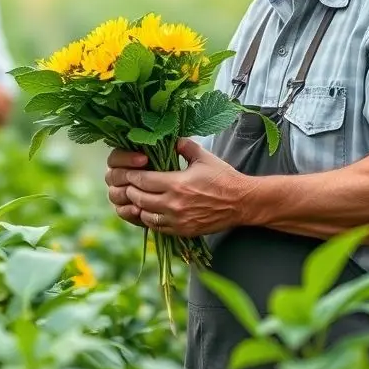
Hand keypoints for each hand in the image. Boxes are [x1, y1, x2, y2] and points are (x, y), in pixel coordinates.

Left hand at [107, 138, 250, 236]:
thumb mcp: (203, 156)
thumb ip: (183, 145)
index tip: (126, 171)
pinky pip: (157, 227)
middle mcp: (174, 204)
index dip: (131, 175)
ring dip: (137, 205)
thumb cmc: (223, 177)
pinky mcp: (183, 231)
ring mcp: (178, 220)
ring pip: (145, 215)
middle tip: (127, 183)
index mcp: (177, 184)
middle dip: (130, 190)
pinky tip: (148, 210)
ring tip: (136, 196)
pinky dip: (149, 218)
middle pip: (139, 198)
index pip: (142, 180)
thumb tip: (169, 137)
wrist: (242, 202)